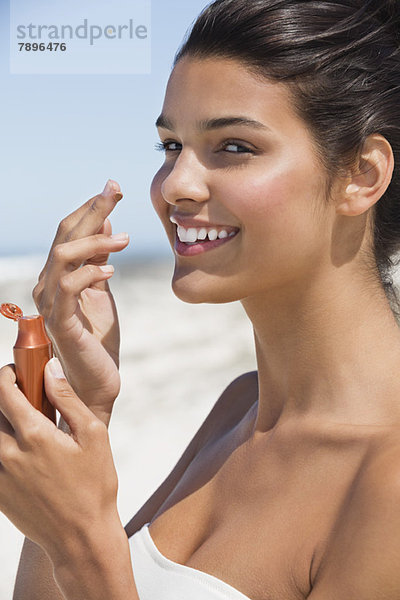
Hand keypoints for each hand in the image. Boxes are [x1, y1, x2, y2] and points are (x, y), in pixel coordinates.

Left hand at [0, 359, 120, 563]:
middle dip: (3, 396)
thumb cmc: (95, 485)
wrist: (82, 538)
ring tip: (22, 424)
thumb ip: (67, 399)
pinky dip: (2, 446)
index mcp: (35, 436)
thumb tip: (50, 369)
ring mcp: (0, 475)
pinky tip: (22, 451)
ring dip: (1, 423)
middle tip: (21, 395)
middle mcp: (10, 453)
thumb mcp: (93, 435)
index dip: (6, 374)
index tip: (16, 370)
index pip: (4, 392)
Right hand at [32, 180, 129, 422]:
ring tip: (125, 239)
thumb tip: (107, 223)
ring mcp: (51, 302)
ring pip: (63, 254)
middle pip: (65, 234)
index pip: (70, 231)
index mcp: (59, 275)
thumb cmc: (98, 339)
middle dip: (92, 209)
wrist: (95, 382)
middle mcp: (49, 284)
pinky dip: (91, 271)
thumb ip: (99, 259)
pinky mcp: (61, 321)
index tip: (114, 186)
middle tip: (116, 191)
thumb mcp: (101, 290)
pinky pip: (70, 286)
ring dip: (95, 240)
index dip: (91, 207)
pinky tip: (112, 270)